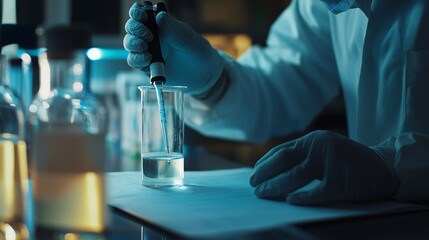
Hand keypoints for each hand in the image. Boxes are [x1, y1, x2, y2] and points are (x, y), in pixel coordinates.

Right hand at [123, 2, 223, 93]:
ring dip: (133, 44)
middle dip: (135, 29)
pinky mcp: (147, 67)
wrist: (204, 73)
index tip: (143, 16)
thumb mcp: (187, 37)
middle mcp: (150, 36)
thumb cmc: (197, 50)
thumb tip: (159, 17)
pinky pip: (134, 62)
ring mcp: (147, 51)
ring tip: (146, 47)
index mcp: (158, 24)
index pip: (140, 13)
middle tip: (148, 36)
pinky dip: (137, 59)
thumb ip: (173, 28)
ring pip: (130, 44)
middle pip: (131, 28)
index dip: (137, 12)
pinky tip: (148, 59)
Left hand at [249, 130, 397, 204]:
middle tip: (253, 185)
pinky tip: (290, 201)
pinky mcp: (342, 182)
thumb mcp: (323, 151)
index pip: (282, 150)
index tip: (254, 174)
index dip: (265, 163)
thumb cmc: (348, 162)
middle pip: (284, 160)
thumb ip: (302, 156)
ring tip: (263, 193)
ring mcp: (332, 163)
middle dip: (265, 173)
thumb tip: (271, 171)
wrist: (384, 168)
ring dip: (275, 186)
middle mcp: (321, 146)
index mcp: (314, 139)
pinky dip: (302, 198)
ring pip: (296, 176)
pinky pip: (316, 192)